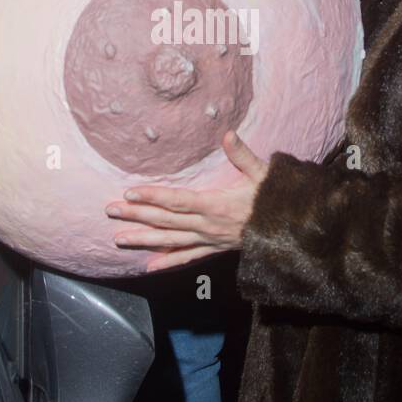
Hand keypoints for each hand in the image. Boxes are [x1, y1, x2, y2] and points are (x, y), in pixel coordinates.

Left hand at [108, 130, 267, 271]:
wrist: (291, 230)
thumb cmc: (277, 199)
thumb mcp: (263, 174)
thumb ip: (243, 155)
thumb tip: (228, 133)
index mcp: (217, 205)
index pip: (178, 200)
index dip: (153, 196)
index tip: (130, 192)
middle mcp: (208, 225)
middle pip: (166, 221)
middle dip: (137, 215)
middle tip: (110, 210)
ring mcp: (210, 240)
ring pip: (171, 241)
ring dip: (144, 240)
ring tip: (118, 238)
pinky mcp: (214, 249)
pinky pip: (188, 258)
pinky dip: (168, 263)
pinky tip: (149, 267)